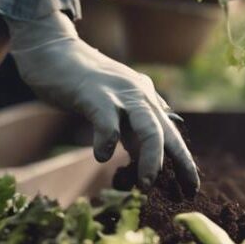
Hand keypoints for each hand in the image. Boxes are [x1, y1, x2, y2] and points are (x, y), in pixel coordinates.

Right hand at [5, 13, 198, 191]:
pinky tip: (101, 156)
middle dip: (180, 164)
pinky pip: (108, 123)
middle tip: (181, 193)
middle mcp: (140, 95)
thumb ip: (132, 125)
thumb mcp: (117, 104)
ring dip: (151, 159)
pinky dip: (107, 142)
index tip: (193, 187)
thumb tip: (147, 154)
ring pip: (149, 129)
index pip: (172, 134)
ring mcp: (119, 94)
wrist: (51, 50)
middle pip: (168, 134)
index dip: (184, 161)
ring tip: (146, 184)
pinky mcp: (94, 95)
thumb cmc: (81, 83)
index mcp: (146, 99)